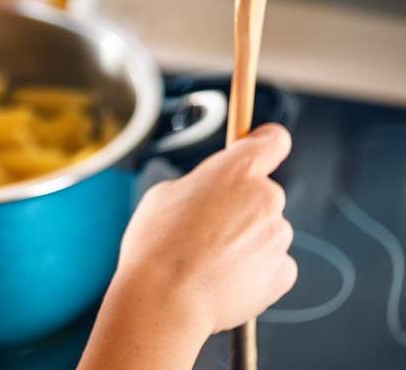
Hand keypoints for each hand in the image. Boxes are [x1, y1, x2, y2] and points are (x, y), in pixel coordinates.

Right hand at [115, 122, 297, 335]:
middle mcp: (266, 197)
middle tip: (205, 227)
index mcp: (237, 170)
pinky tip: (223, 278)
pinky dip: (254, 269)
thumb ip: (198, 186)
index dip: (264, 143)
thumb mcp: (163, 196)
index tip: (258, 148)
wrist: (166, 299)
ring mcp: (278, 236)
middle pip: (263, 193)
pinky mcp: (283, 272)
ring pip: (266, 231)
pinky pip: (272, 263)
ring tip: (207, 260)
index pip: (273, 141)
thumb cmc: (157, 245)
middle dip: (241, 206)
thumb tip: (208, 195)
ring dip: (245, 240)